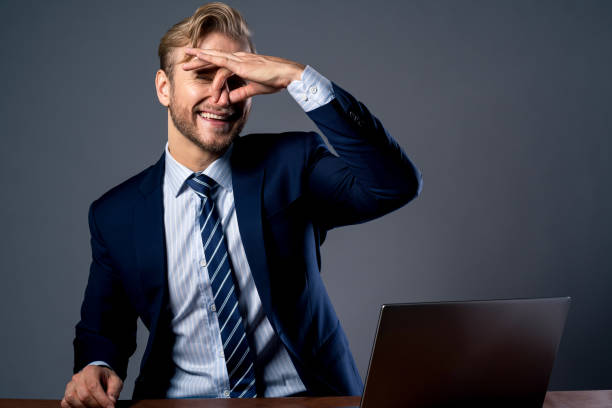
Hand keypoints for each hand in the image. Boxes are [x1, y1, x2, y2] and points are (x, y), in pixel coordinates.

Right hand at [61, 365, 122, 407]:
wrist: (98, 376)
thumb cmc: (106, 379)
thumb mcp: (115, 381)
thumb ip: (114, 392)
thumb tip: (110, 403)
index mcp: (91, 370)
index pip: (93, 386)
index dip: (102, 400)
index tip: (110, 407)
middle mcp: (78, 377)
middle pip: (83, 395)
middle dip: (95, 405)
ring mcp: (70, 385)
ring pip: (72, 399)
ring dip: (85, 407)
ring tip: (95, 407)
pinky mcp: (66, 394)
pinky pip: (65, 403)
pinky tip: (85, 407)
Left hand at [182, 48, 305, 103]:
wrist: (287, 75)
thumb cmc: (275, 80)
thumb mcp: (254, 88)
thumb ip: (240, 93)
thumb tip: (229, 100)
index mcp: (242, 62)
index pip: (220, 62)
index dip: (207, 64)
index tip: (196, 68)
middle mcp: (238, 58)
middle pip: (213, 57)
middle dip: (197, 59)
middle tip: (183, 62)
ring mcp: (239, 60)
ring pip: (214, 58)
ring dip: (199, 63)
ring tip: (186, 67)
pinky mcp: (241, 65)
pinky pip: (222, 65)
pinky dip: (211, 67)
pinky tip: (200, 64)